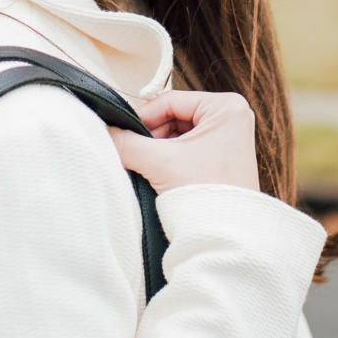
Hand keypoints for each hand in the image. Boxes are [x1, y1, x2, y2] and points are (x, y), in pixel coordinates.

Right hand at [107, 90, 260, 194]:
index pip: (170, 101)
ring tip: (149, 167)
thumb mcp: (159, 162)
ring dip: (158, 149)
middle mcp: (233, 118)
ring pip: (178, 134)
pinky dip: (169, 159)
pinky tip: (161, 174)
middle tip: (134, 153)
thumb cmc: (207, 195)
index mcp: (227, 107)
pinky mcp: (222, 159)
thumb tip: (104, 132)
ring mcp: (229, 139)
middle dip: (151, 136)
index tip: (121, 132)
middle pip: (174, 116)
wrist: (226, 236)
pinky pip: (187, 149)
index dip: (142, 116)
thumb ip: (126, 142)